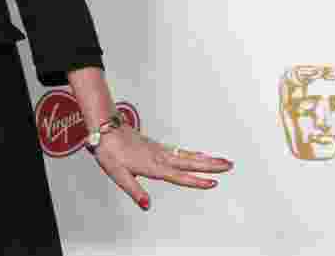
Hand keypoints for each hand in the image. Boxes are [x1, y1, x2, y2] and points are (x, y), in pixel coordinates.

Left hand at [89, 126, 232, 210]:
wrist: (105, 129)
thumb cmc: (110, 152)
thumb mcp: (118, 175)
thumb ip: (134, 190)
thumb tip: (147, 206)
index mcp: (153, 166)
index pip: (179, 176)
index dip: (196, 181)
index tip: (213, 183)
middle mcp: (159, 157)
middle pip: (189, 162)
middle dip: (210, 165)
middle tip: (229, 165)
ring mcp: (159, 150)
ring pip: (186, 155)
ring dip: (205, 158)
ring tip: (221, 160)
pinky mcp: (156, 146)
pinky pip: (179, 150)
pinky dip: (192, 153)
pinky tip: (197, 155)